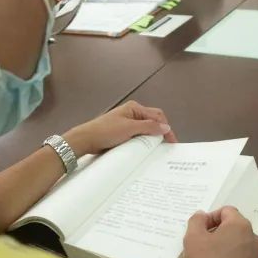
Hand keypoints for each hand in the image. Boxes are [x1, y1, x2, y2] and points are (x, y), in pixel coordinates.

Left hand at [63, 100, 177, 155]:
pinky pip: (138, 135)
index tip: (171, 142)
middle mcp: (132, 113)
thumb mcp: (129, 128)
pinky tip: (145, 148)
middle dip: (161, 132)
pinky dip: (144, 140)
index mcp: (135, 108)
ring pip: (146, 129)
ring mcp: (127, 122)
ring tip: (158, 149)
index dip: (166, 128)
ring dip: (152, 137)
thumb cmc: (106, 131)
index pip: (157, 116)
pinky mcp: (123, 132)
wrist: (86, 139)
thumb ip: (149, 127)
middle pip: (153, 121)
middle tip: (166, 146)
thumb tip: (166, 127)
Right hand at [184, 207, 257, 257]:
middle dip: (217, 231)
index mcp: (240, 226)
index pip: (226, 211)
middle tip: (202, 244)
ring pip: (238, 242)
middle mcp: (253, 238)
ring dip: (224, 245)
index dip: (210, 217)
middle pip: (233, 226)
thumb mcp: (193, 239)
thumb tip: (202, 215)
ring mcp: (257, 256)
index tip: (199, 231)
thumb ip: (196, 221)